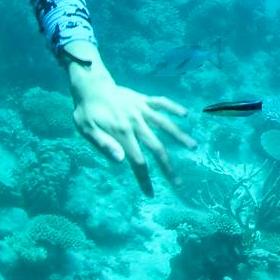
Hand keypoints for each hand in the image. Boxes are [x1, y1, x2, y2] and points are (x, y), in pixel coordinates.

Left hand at [68, 55, 193, 196]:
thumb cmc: (86, 112)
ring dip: (179, 136)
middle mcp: (136, 123)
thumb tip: (120, 161)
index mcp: (122, 134)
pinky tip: (185, 114)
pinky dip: (173, 107)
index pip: (137, 161)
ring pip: (164, 125)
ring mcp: (141, 110)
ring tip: (193, 146)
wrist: (90, 86)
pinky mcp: (143, 100)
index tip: (151, 193)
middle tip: (178, 183)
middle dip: (167, 167)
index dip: (144, 178)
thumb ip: (103, 145)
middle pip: (156, 148)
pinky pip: (161, 103)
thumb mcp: (86, 130)